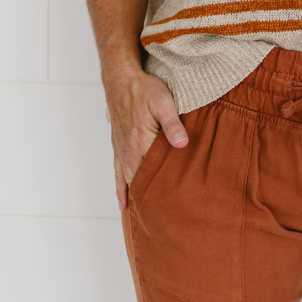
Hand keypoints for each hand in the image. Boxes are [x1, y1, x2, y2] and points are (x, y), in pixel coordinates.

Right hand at [105, 69, 188, 210]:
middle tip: (168, 222)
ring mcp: (122, 151)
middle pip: (144, 182)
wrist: (121, 79)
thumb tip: (183, 144)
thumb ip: (172, 124)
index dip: (168, 190)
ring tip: (150, 220)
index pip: (157, 174)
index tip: (179, 207)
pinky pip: (118, 174)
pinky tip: (124, 205)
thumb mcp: (163, 101)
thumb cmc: (144, 88)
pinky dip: (121, 190)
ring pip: (131, 181)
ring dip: (140, 198)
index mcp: (142, 143)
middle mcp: (130, 151)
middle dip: (155, 200)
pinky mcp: (118, 147)